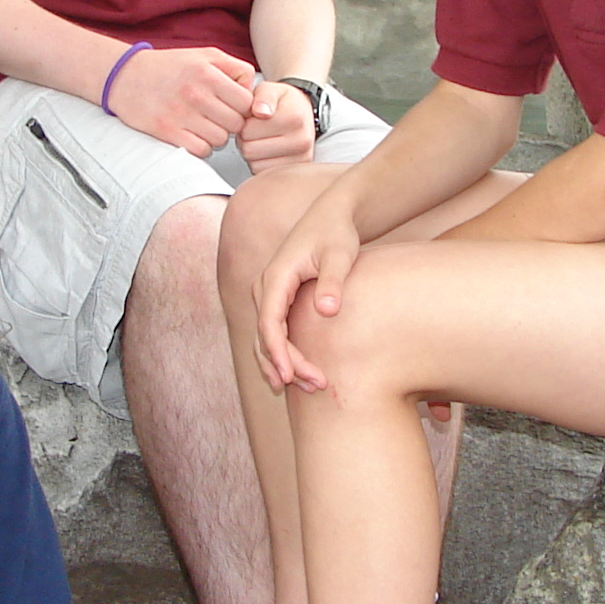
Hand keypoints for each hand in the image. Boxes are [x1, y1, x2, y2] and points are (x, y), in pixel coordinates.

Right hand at [107, 46, 255, 156]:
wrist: (125, 76)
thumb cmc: (170, 67)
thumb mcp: (206, 56)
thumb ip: (235, 69)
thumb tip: (254, 93)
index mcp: (207, 73)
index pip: (247, 102)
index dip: (243, 107)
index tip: (232, 106)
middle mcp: (195, 93)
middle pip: (236, 124)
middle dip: (230, 123)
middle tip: (216, 116)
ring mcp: (180, 114)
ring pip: (220, 140)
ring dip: (215, 136)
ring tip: (203, 124)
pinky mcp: (166, 132)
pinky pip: (201, 150)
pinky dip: (200, 147)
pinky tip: (192, 134)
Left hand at [234, 78, 316, 170]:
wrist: (303, 110)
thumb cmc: (283, 102)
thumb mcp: (270, 89)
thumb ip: (263, 97)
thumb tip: (261, 111)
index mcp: (293, 118)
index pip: (247, 131)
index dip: (243, 125)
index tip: (252, 119)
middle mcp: (301, 140)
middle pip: (249, 150)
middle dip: (246, 140)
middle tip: (255, 131)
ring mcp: (301, 158)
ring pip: (255, 165)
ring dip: (253, 154)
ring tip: (262, 140)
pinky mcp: (296, 170)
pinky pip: (264, 173)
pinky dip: (261, 163)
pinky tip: (268, 151)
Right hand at [254, 192, 363, 392]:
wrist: (331, 215)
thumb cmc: (337, 233)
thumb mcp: (339, 254)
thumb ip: (332, 281)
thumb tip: (327, 310)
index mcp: (276, 277)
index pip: (269, 323)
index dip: (278, 353)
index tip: (292, 376)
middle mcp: (265, 287)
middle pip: (266, 336)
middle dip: (286, 365)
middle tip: (316, 386)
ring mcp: (268, 294)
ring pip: (266, 338)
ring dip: (283, 364)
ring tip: (311, 388)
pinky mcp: (278, 298)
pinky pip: (274, 332)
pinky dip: (284, 354)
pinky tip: (300, 374)